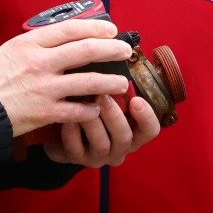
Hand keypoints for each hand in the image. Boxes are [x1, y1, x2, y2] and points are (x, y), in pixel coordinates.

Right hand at [0, 19, 134, 136]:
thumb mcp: (13, 49)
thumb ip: (40, 44)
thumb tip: (70, 39)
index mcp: (31, 43)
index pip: (71, 29)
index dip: (96, 28)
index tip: (112, 31)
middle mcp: (40, 62)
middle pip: (86, 51)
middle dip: (111, 50)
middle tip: (124, 52)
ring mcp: (45, 88)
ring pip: (89, 82)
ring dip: (110, 82)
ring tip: (122, 83)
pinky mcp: (46, 112)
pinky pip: (78, 110)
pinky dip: (92, 110)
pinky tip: (98, 108)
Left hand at [44, 94, 161, 167]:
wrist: (62, 132)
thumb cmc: (91, 107)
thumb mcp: (110, 99)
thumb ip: (118, 88)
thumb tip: (121, 53)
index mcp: (133, 133)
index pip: (150, 130)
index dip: (147, 117)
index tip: (137, 99)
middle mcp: (119, 148)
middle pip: (125, 137)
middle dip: (115, 116)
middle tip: (103, 96)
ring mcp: (98, 156)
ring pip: (102, 144)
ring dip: (93, 122)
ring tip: (83, 102)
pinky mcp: (76, 159)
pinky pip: (76, 149)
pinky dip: (72, 132)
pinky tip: (67, 117)